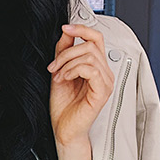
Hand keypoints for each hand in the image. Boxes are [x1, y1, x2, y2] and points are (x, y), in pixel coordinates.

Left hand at [47, 23, 113, 147]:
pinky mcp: (102, 92)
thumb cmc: (64, 108)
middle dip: (67, 52)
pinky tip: (65, 79)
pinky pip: (91, 69)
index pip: (96, 38)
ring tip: (58, 76)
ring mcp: (105, 82)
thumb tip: (66, 32)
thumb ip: (64, 51)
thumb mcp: (60, 71)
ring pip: (89, 55)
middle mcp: (104, 73)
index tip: (65, 28)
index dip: (81, 29)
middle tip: (54, 66)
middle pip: (91, 44)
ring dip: (67, 63)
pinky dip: (73, 70)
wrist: (63, 130)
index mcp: (97, 67)